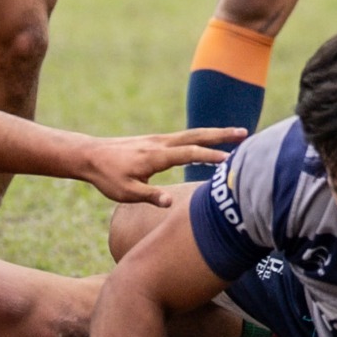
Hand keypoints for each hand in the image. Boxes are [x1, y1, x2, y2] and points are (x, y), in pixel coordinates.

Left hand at [79, 127, 244, 204]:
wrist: (91, 155)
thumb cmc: (107, 177)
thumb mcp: (125, 193)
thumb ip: (149, 196)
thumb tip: (170, 203)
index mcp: (155, 155)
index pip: (189, 153)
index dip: (209, 157)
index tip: (230, 161)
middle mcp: (161, 143)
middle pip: (197, 136)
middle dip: (222, 135)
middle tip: (245, 133)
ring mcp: (159, 139)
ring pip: (193, 134)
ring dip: (215, 133)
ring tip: (237, 134)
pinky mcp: (157, 141)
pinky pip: (185, 137)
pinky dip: (202, 136)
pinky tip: (210, 141)